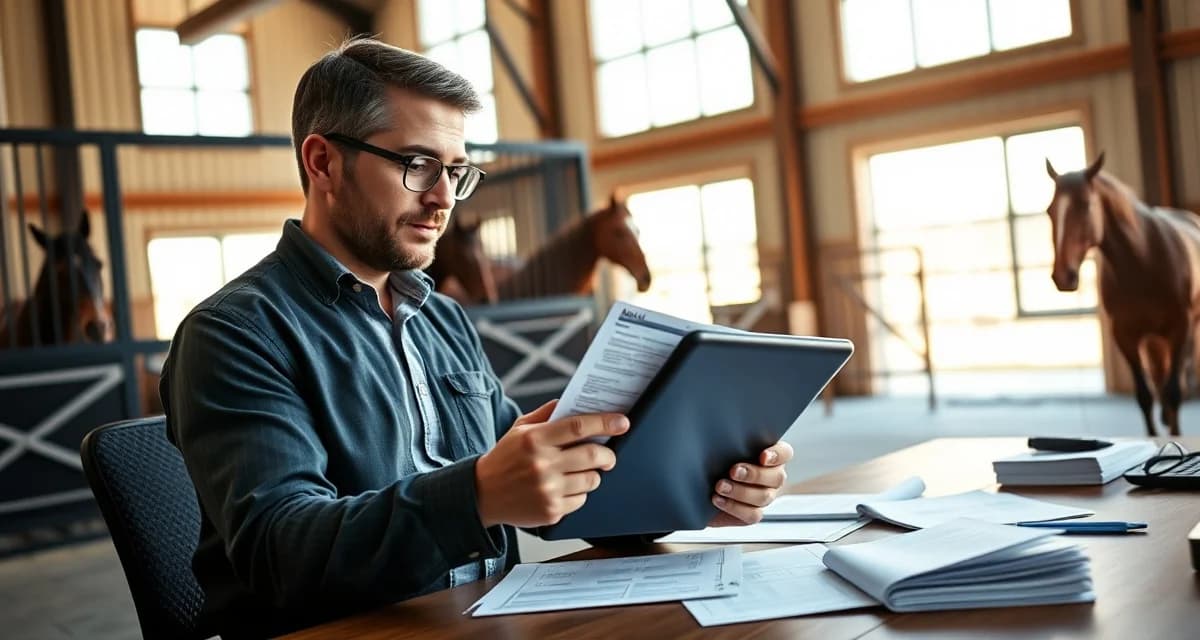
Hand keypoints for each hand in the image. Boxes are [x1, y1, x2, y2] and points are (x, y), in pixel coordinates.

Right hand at [475, 400, 629, 527]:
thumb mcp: (519, 429)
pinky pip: (581, 500)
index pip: (578, 427)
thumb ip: (547, 414)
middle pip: (592, 456)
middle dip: (607, 454)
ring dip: (593, 475)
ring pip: (591, 480)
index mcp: (534, 440)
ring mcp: (547, 490)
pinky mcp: (551, 511)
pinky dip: (579, 493)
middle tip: (608, 454)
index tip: (623, 422)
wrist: (481, 495)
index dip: (605, 422)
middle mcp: (542, 465)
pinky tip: (565, 488)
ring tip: (581, 472)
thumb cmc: (505, 458)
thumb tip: (575, 402)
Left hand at [708, 441, 793, 526]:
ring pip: (764, 496)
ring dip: (741, 491)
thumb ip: (730, 442)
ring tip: (720, 486)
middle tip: (733, 471)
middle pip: (776, 477)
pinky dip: (735, 507)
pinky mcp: (753, 513)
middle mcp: (772, 477)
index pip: (785, 453)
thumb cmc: (713, 460)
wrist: (700, 486)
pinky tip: (718, 500)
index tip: (762, 456)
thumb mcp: (720, 447)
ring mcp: (765, 496)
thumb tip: (719, 434)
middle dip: (754, 474)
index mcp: (770, 455)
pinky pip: (753, 515)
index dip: (777, 455)